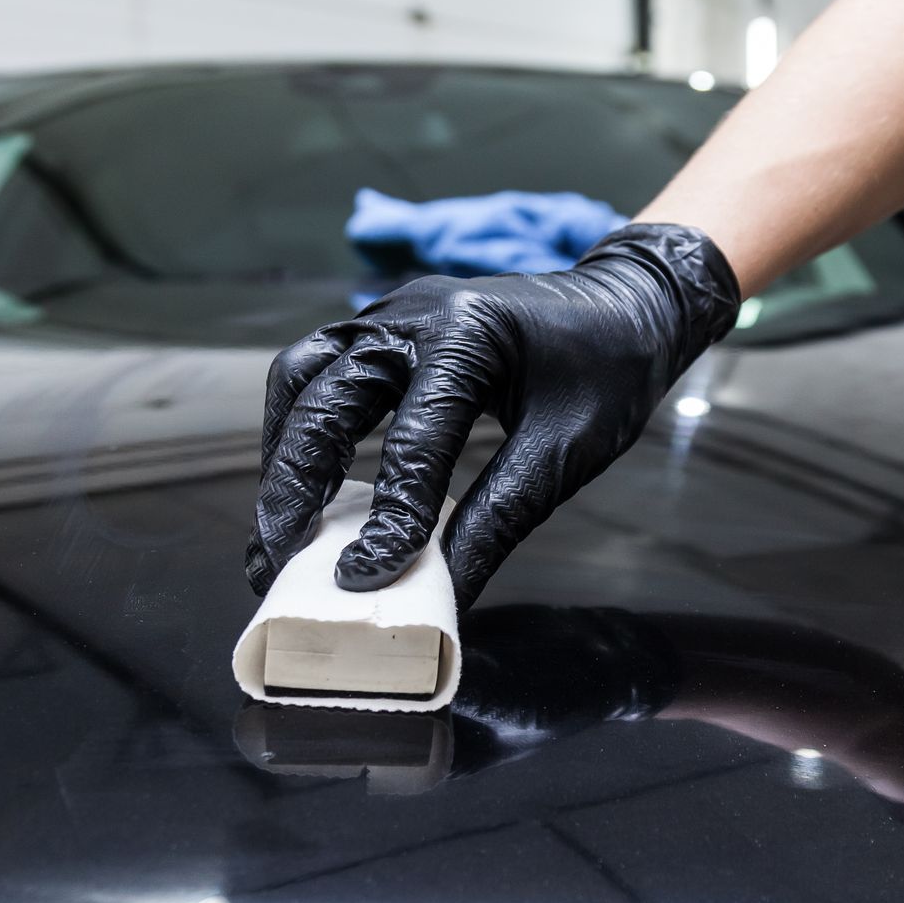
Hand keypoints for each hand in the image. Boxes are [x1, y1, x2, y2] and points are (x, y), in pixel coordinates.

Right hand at [246, 223, 739, 606]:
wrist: (626, 305)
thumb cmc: (609, 372)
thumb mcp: (568, 452)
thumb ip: (500, 518)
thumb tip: (445, 596)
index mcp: (471, 332)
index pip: (415, 437)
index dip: (388, 516)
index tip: (361, 582)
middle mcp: (414, 312)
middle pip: (325, 396)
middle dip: (295, 483)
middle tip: (277, 559)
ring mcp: (391, 313)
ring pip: (303, 378)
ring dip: (283, 453)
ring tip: (277, 529)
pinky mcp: (383, 328)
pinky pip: (318, 373)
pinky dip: (298, 428)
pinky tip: (301, 484)